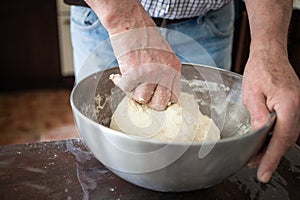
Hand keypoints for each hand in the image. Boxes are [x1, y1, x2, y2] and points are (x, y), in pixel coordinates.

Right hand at [110, 28, 181, 110]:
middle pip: (159, 104)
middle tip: (141, 93)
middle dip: (149, 102)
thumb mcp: (164, 55)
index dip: (162, 101)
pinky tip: (121, 75)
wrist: (130, 21)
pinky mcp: (133, 73)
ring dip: (134, 92)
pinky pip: (126, 89)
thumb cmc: (144, 35)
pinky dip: (121, 84)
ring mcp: (149, 73)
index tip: (154, 99)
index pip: (174, 97)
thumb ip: (165, 74)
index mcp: (174, 67)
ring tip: (131, 82)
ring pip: (142, 99)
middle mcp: (165, 72)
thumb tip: (158, 91)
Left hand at [242, 48, 299, 182]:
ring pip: (287, 135)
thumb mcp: (252, 93)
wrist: (270, 54)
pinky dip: (276, 137)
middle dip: (270, 156)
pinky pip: (287, 127)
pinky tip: (264, 141)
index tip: (263, 173)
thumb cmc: (260, 70)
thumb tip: (260, 134)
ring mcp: (298, 107)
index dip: (270, 158)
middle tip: (255, 166)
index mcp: (289, 105)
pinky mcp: (293, 106)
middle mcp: (298, 108)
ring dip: (272, 147)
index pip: (280, 139)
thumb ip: (258, 115)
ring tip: (256, 156)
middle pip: (286, 140)